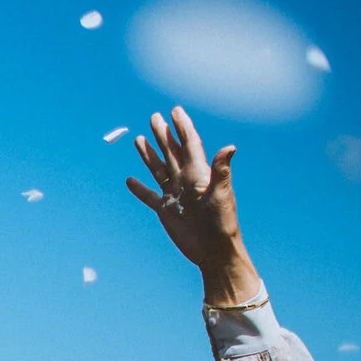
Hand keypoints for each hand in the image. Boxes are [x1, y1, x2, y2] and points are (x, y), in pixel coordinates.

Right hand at [124, 106, 263, 305]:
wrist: (213, 250)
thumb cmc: (221, 223)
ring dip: (149, 155)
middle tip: (155, 116)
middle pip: (171, 152)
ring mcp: (174, 195)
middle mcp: (185, 181)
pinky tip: (130, 180)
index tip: (175, 110)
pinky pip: (149, 196)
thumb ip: (221, 171)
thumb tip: (230, 147)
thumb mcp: (221, 195)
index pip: (189, 144)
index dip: (182, 127)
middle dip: (164, 134)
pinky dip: (139, 189)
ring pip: (158, 169)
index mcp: (198, 174)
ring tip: (140, 139)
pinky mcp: (165, 211)